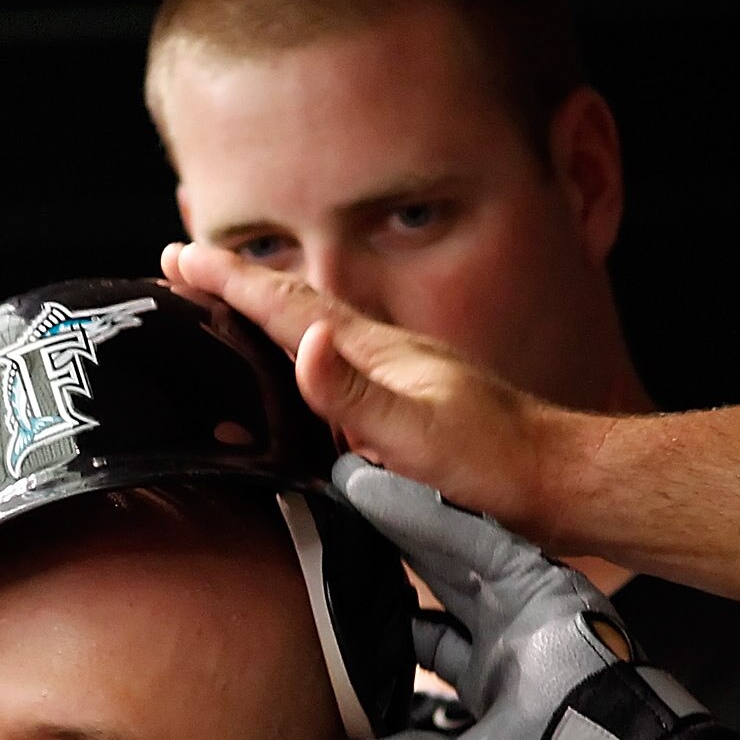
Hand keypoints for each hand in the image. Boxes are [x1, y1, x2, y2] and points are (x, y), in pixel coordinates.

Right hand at [160, 241, 589, 541]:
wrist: (561, 484)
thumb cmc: (498, 466)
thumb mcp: (419, 434)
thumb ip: (355, 395)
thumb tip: (304, 344)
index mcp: (377, 353)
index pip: (288, 307)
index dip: (231, 281)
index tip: (178, 255)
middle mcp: (382, 359)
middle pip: (293, 311)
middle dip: (235, 287)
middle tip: (181, 266)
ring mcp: (394, 385)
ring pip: (309, 341)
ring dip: (260, 322)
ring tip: (218, 312)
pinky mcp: (404, 415)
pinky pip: (330, 379)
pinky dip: (294, 366)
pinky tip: (295, 384)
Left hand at [329, 456, 663, 739]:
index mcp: (492, 691)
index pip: (431, 646)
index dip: (392, 624)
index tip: (348, 603)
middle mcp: (507, 642)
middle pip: (435, 588)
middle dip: (391, 556)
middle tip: (343, 524)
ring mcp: (521, 605)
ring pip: (447, 553)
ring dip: (397, 520)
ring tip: (348, 485)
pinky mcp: (533, 575)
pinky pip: (468, 535)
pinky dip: (420, 512)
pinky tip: (373, 489)